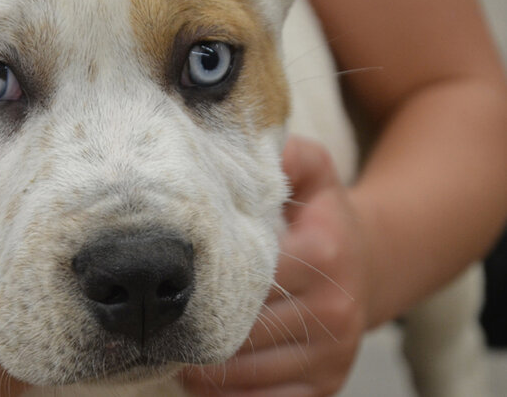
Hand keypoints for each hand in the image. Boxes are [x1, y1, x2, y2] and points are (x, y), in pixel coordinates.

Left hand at [181, 136, 369, 395]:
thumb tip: (243, 141)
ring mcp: (333, 355)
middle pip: (238, 333)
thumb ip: (283, 154)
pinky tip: (194, 375)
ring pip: (245, 374)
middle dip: (188, 330)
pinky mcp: (327, 386)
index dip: (197, 284)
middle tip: (142, 324)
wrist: (372, 263)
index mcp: (321, 255)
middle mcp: (333, 311)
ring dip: (198, 367)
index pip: (245, 279)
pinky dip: (224, 395)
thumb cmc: (322, 215)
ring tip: (159, 349)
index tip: (157, 284)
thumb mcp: (311, 170)